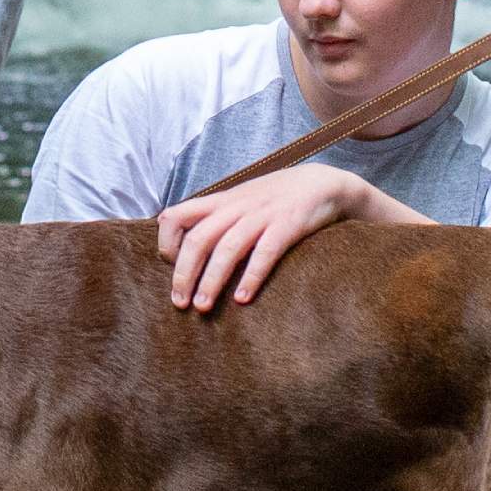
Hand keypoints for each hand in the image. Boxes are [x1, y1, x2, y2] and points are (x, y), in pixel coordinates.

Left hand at [156, 164, 365, 312]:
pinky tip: (242, 299)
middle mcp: (237, 207)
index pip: (177, 215)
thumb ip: (214, 216)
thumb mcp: (240, 200)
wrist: (322, 183)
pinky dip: (251, 276)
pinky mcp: (288, 225)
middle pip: (199, 238)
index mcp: (221, 201)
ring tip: (203, 306)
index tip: (170, 267)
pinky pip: (265, 253)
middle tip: (180, 303)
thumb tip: (180, 237)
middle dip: (184, 274)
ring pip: (227, 248)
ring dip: (212, 280)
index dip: (167, 243)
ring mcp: (262, 215)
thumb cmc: (277, 198)